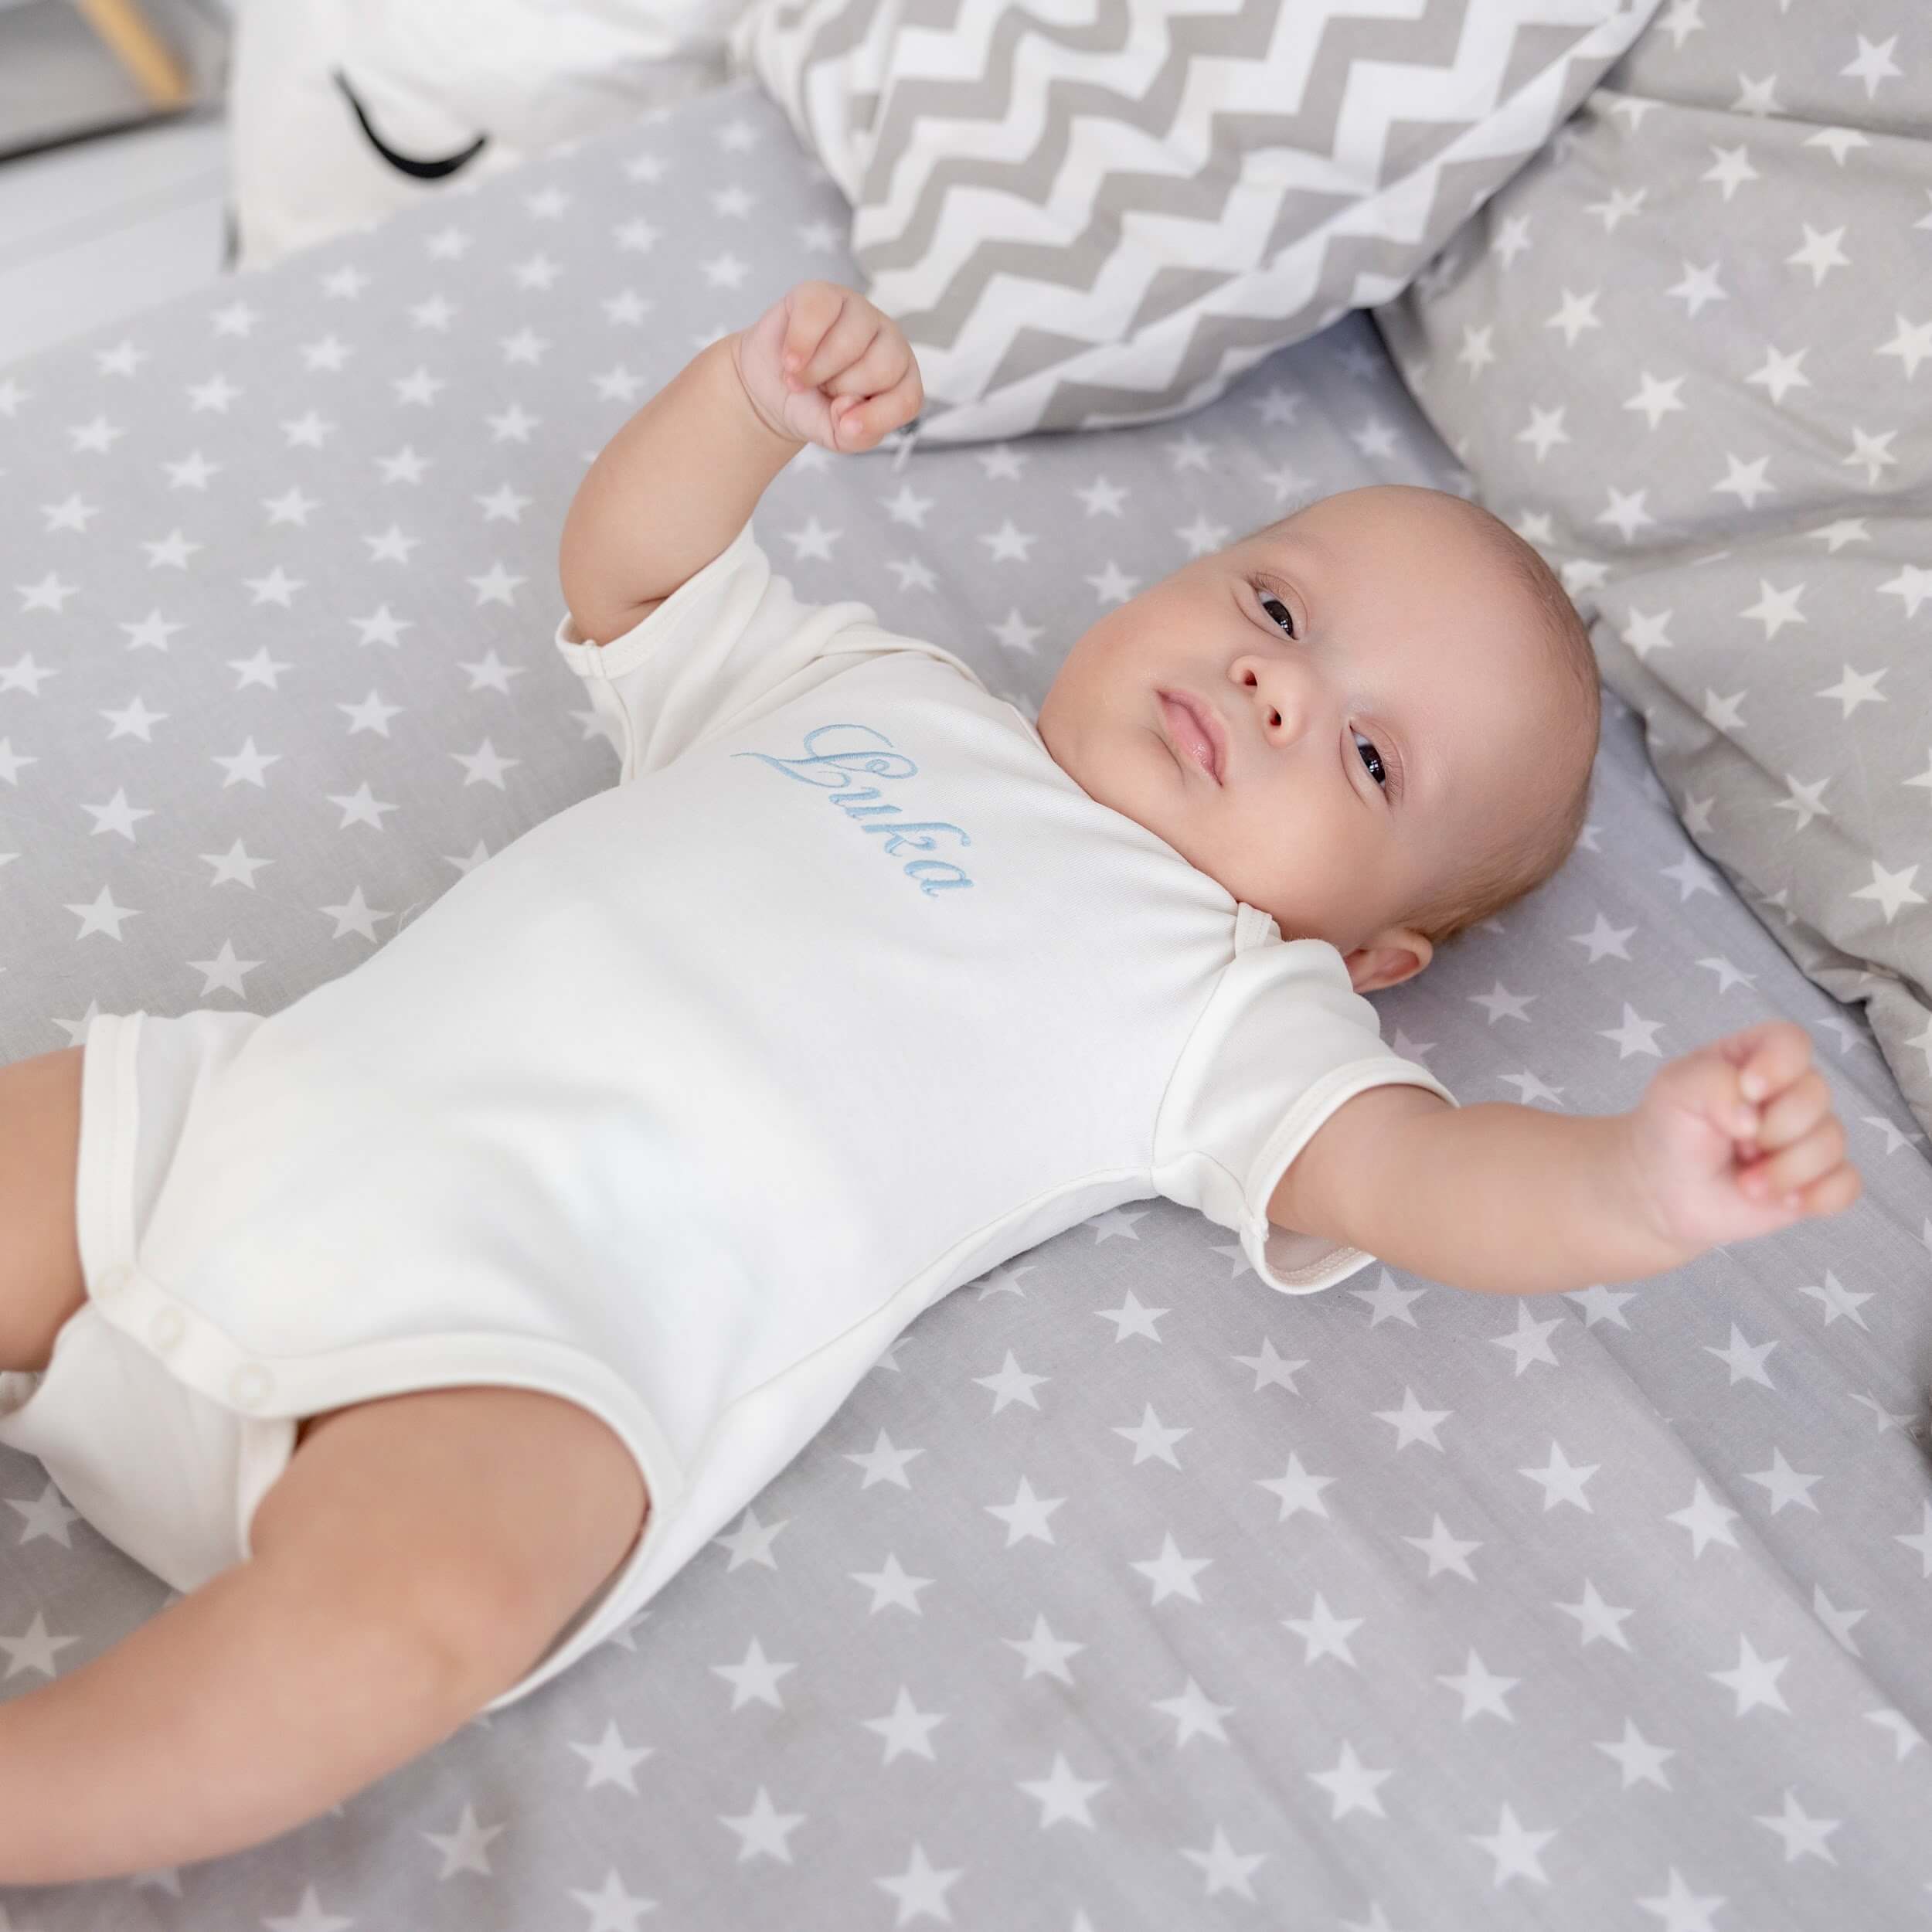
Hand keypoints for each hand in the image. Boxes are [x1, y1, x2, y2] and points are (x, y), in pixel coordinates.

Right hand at [730, 280, 922, 454]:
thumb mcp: (837, 436)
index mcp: (901, 378)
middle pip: (881, 369)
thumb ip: (856, 435)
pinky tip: (790, 359)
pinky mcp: (822, 294)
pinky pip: (817, 312)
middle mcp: (888, 341)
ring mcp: (858, 312)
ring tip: (801, 376)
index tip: (844, 426)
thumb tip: (848, 411)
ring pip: (850, 342)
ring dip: (816, 371)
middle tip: (821, 390)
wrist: (771, 389)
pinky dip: (799, 343)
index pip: (907, 399)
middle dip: (842, 389)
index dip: (874, 418)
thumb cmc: (814, 407)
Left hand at [1622, 1019, 1862, 1253]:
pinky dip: (1817, 1196)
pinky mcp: (1819, 1179)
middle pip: (1816, 1095)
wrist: (1665, 1192)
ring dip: (1785, 1171)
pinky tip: (1783, 1202)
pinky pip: (1846, 1185)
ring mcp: (1808, 1136)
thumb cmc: (1670, 1130)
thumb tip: (1753, 1118)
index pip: (1792, 1042)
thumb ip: (1712, 1085)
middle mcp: (1790, 1092)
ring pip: (1832, 1143)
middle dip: (1773, 1129)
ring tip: (1747, 1184)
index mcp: (1756, 1057)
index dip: (1779, 1065)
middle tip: (1736, 1146)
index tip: (1748, 1090)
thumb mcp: (1675, 1091)